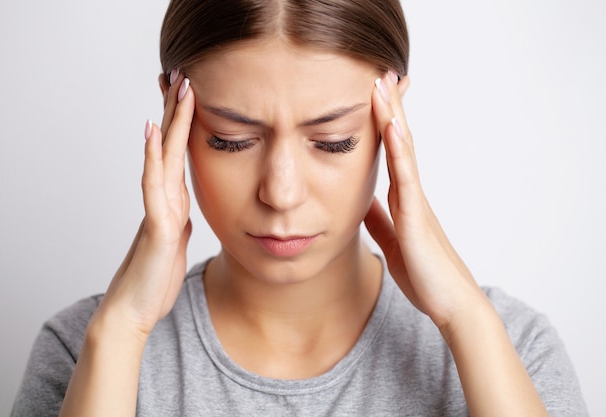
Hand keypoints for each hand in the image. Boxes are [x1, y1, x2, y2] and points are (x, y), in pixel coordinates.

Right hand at [95, 71, 194, 338]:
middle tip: (181, 74)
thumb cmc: (154, 278)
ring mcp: (158, 210)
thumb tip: (184, 208)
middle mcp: (164, 199)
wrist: (135, 309)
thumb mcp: (175, 242)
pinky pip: (153, 187)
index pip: (180, 154)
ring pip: (163, 157)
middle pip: (171, 147)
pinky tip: (152, 135)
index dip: (185, 123)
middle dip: (177, 111)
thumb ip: (178, 220)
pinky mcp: (156, 226)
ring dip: (169, 123)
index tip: (191, 93)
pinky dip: (152, 159)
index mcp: (174, 202)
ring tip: (172, 90)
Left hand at [365, 72, 484, 332]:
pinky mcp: (418, 218)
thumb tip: (362, 201)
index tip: (374, 96)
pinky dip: (399, 150)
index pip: (391, 153)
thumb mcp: (392, 241)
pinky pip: (407, 178)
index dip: (383, 124)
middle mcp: (412, 194)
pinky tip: (392, 126)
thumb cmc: (426, 276)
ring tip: (383, 84)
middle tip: (381, 74)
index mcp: (403, 200)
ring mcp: (417, 203)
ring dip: (393, 116)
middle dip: (389, 108)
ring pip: (405, 151)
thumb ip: (380, 219)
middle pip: (399, 142)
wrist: (451, 305)